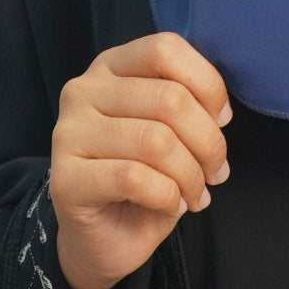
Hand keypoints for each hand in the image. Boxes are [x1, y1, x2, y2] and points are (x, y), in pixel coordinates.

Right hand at [50, 32, 232, 288]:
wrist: (102, 239)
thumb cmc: (144, 177)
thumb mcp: (171, 128)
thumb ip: (189, 102)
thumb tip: (220, 112)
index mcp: (111, 66)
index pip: (165, 49)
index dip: (206, 83)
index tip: (222, 119)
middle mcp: (83, 90)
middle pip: (169, 98)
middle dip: (208, 140)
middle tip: (217, 172)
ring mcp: (69, 133)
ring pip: (156, 141)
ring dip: (191, 173)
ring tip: (197, 193)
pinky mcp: (65, 179)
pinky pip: (135, 178)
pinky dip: (168, 195)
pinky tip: (172, 205)